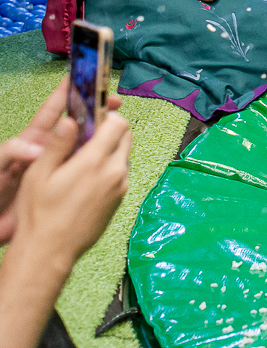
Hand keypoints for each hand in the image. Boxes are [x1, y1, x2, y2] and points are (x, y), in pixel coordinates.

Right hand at [0, 79, 122, 244]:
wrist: (51, 251)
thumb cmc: (40, 213)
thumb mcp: (40, 174)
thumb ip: (58, 144)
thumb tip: (71, 120)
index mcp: (95, 162)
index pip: (118, 124)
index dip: (107, 116)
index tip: (92, 117)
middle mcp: (115, 172)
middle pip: (126, 137)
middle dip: (111, 130)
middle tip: (87, 136)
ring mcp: (121, 187)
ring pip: (124, 155)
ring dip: (110, 150)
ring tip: (83, 159)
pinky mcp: (120, 199)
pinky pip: (121, 174)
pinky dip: (110, 168)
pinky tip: (87, 179)